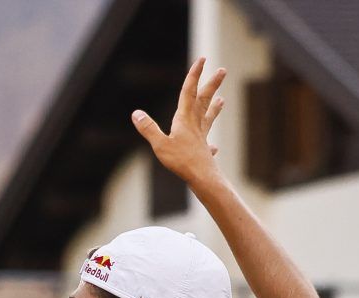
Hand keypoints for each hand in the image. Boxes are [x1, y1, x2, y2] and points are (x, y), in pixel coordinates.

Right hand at [132, 57, 225, 182]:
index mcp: (184, 118)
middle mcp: (195, 123)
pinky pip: (207, 143)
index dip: (195, 74)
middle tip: (223, 70)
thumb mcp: (160, 144)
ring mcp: (201, 136)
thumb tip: (136, 113)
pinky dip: (209, 143)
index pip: (189, 91)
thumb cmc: (182, 161)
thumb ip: (148, 129)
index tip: (202, 59)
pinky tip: (213, 147)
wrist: (202, 177)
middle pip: (205, 99)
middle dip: (212, 84)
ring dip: (214, 107)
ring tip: (222, 100)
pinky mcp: (203, 150)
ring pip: (208, 117)